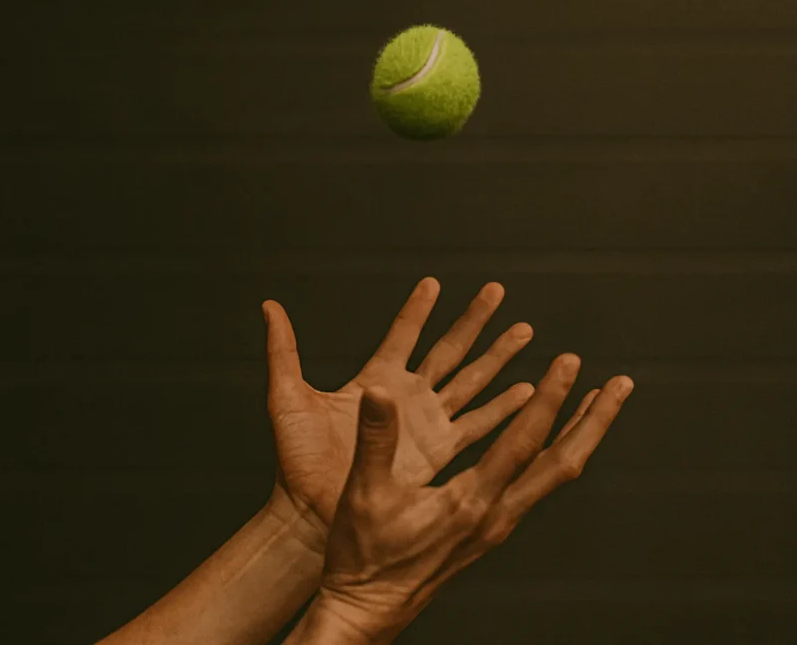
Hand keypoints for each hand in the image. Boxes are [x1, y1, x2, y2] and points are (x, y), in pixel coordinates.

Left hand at [262, 278, 535, 549]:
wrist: (312, 514)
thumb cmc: (297, 461)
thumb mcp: (288, 397)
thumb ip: (283, 351)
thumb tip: (270, 307)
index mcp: (373, 380)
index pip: (402, 334)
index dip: (417, 309)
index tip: (433, 283)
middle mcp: (404, 397)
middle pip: (448, 349)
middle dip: (474, 321)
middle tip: (496, 291)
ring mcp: (423, 424)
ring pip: (471, 381)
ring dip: (498, 358)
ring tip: (525, 332)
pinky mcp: (437, 452)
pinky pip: (477, 424)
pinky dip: (503, 407)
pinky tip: (526, 391)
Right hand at [305, 360, 633, 643]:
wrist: (367, 609)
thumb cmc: (365, 558)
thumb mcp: (365, 493)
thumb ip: (376, 439)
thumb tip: (379, 392)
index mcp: (470, 503)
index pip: (523, 444)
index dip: (549, 400)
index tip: (567, 365)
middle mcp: (494, 516)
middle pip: (562, 464)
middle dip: (594, 422)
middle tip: (619, 386)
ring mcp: (495, 526)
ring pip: (553, 477)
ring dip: (579, 437)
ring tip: (596, 405)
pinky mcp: (488, 530)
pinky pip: (534, 486)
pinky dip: (551, 455)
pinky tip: (546, 442)